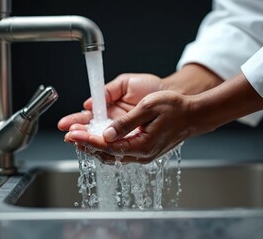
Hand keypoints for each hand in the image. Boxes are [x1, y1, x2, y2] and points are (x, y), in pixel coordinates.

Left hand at [63, 73, 262, 164]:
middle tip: (69, 134)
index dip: (87, 139)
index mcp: (142, 145)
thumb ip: (126, 123)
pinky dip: (104, 145)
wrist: (193, 115)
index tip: (72, 133)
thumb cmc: (176, 108)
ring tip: (78, 137)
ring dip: (93, 145)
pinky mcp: (143, 150)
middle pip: (106, 153)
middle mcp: (141, 154)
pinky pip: (119, 151)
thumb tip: (105, 134)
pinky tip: (96, 138)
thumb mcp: (149, 108)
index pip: (107, 146)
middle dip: (86, 144)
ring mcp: (142, 154)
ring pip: (111, 154)